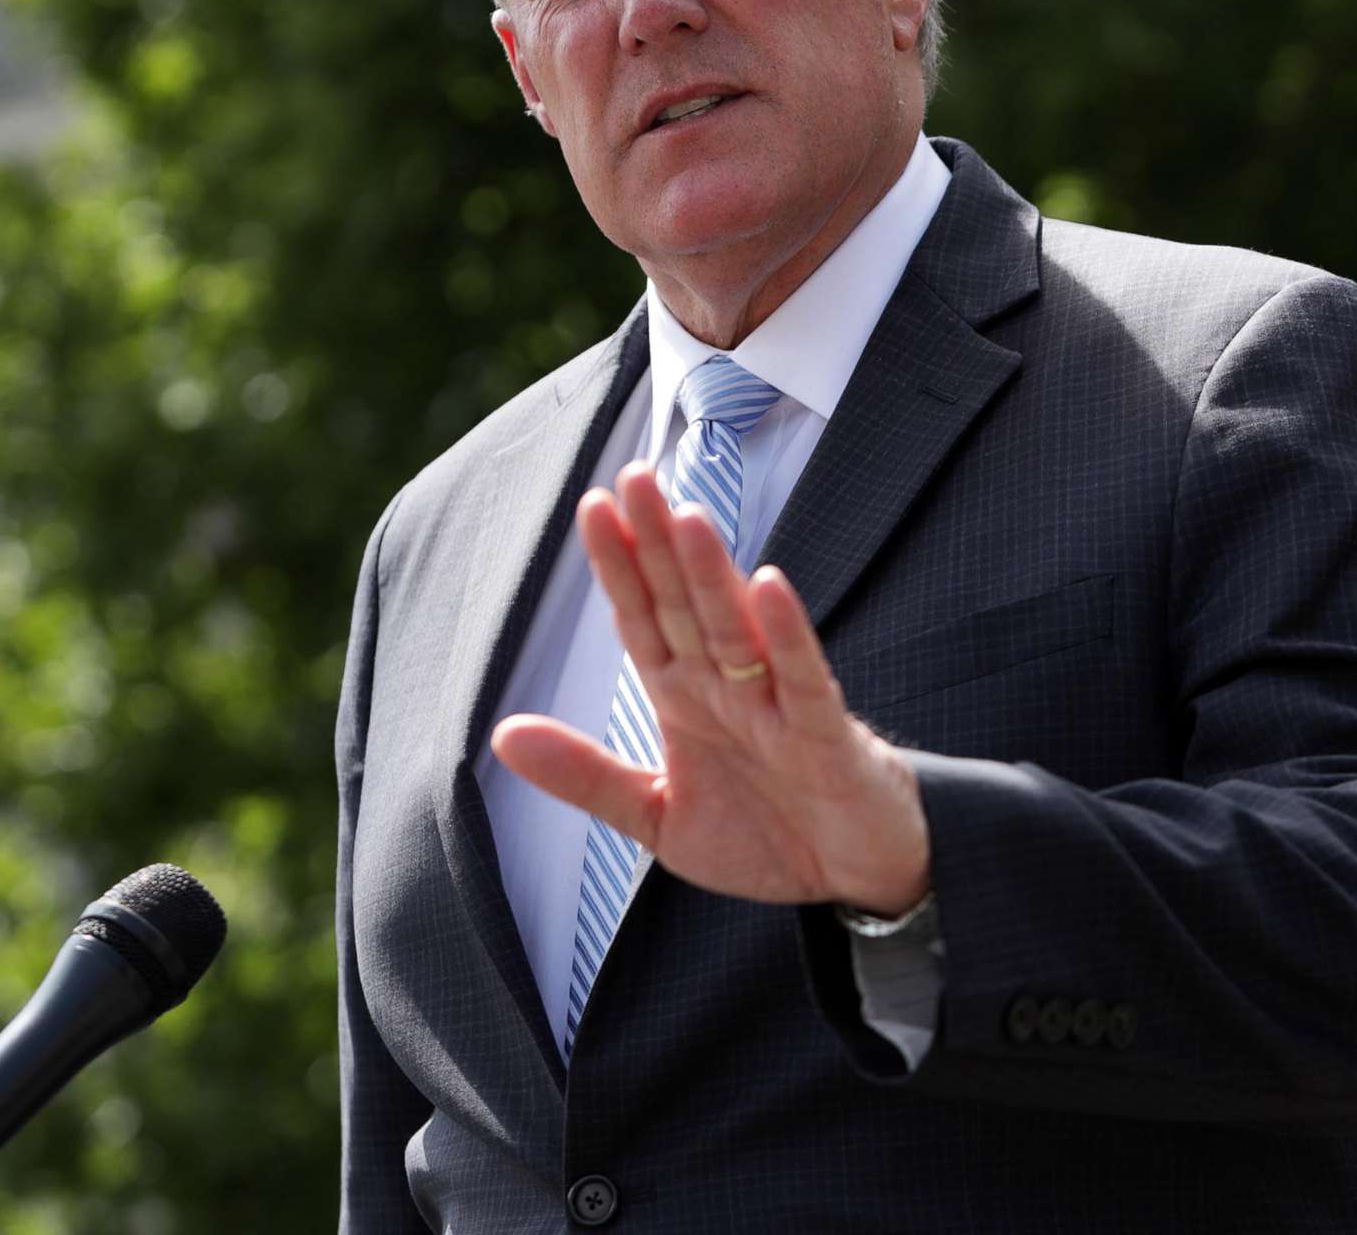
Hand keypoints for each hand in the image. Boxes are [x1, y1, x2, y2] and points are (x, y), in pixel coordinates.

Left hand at [489, 462, 930, 915]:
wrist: (855, 880)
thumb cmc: (766, 837)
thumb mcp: (657, 816)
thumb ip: (585, 775)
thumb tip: (501, 735)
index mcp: (686, 699)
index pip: (644, 618)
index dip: (619, 565)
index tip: (593, 505)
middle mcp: (729, 689)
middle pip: (686, 605)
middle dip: (659, 543)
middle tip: (635, 476)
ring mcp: (777, 706)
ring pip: (737, 630)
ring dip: (712, 575)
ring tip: (686, 516)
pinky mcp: (823, 736)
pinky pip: (803, 679)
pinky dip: (787, 635)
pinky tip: (770, 587)